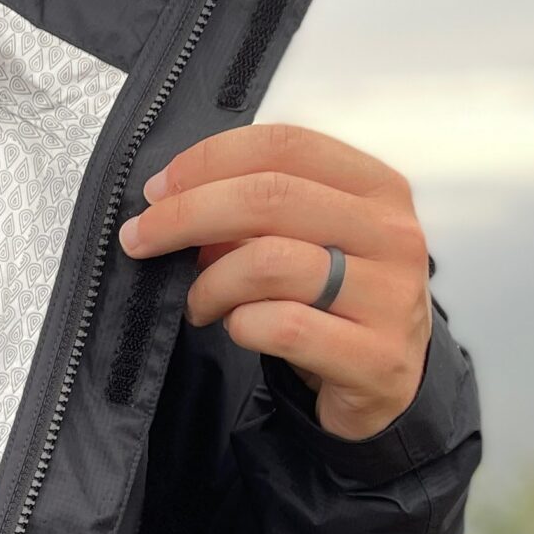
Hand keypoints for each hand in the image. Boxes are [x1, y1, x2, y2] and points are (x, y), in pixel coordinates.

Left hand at [119, 122, 432, 441]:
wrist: (387, 386)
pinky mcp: (375, 357)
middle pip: (269, 197)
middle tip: (141, 240)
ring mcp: (390, 297)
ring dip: (210, 283)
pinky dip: (240, 325)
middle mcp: (392, 234)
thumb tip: (176, 205)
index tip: (158, 189)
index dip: (210, 160)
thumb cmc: (336, 303)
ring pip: (270, 262)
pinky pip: (282, 327)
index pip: (285, 146)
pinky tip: (236, 329)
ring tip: (197, 303)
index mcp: (377, 189)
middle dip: (187, 215)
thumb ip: (257, 215)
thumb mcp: (308, 242)